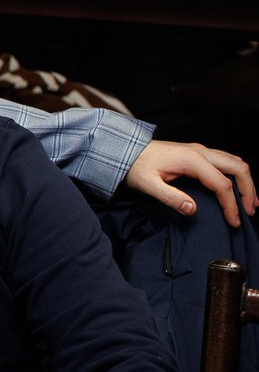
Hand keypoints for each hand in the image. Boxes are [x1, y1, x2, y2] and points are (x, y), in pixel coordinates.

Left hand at [126, 140, 255, 227]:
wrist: (126, 150)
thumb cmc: (135, 167)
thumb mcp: (147, 185)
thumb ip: (170, 197)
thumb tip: (192, 209)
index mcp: (191, 160)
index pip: (221, 184)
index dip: (231, 205)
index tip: (233, 221)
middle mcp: (200, 152)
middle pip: (238, 168)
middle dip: (248, 191)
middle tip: (249, 212)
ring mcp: (201, 150)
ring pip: (235, 163)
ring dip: (246, 182)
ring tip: (249, 203)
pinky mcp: (198, 153)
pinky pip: (227, 161)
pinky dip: (237, 175)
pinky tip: (237, 188)